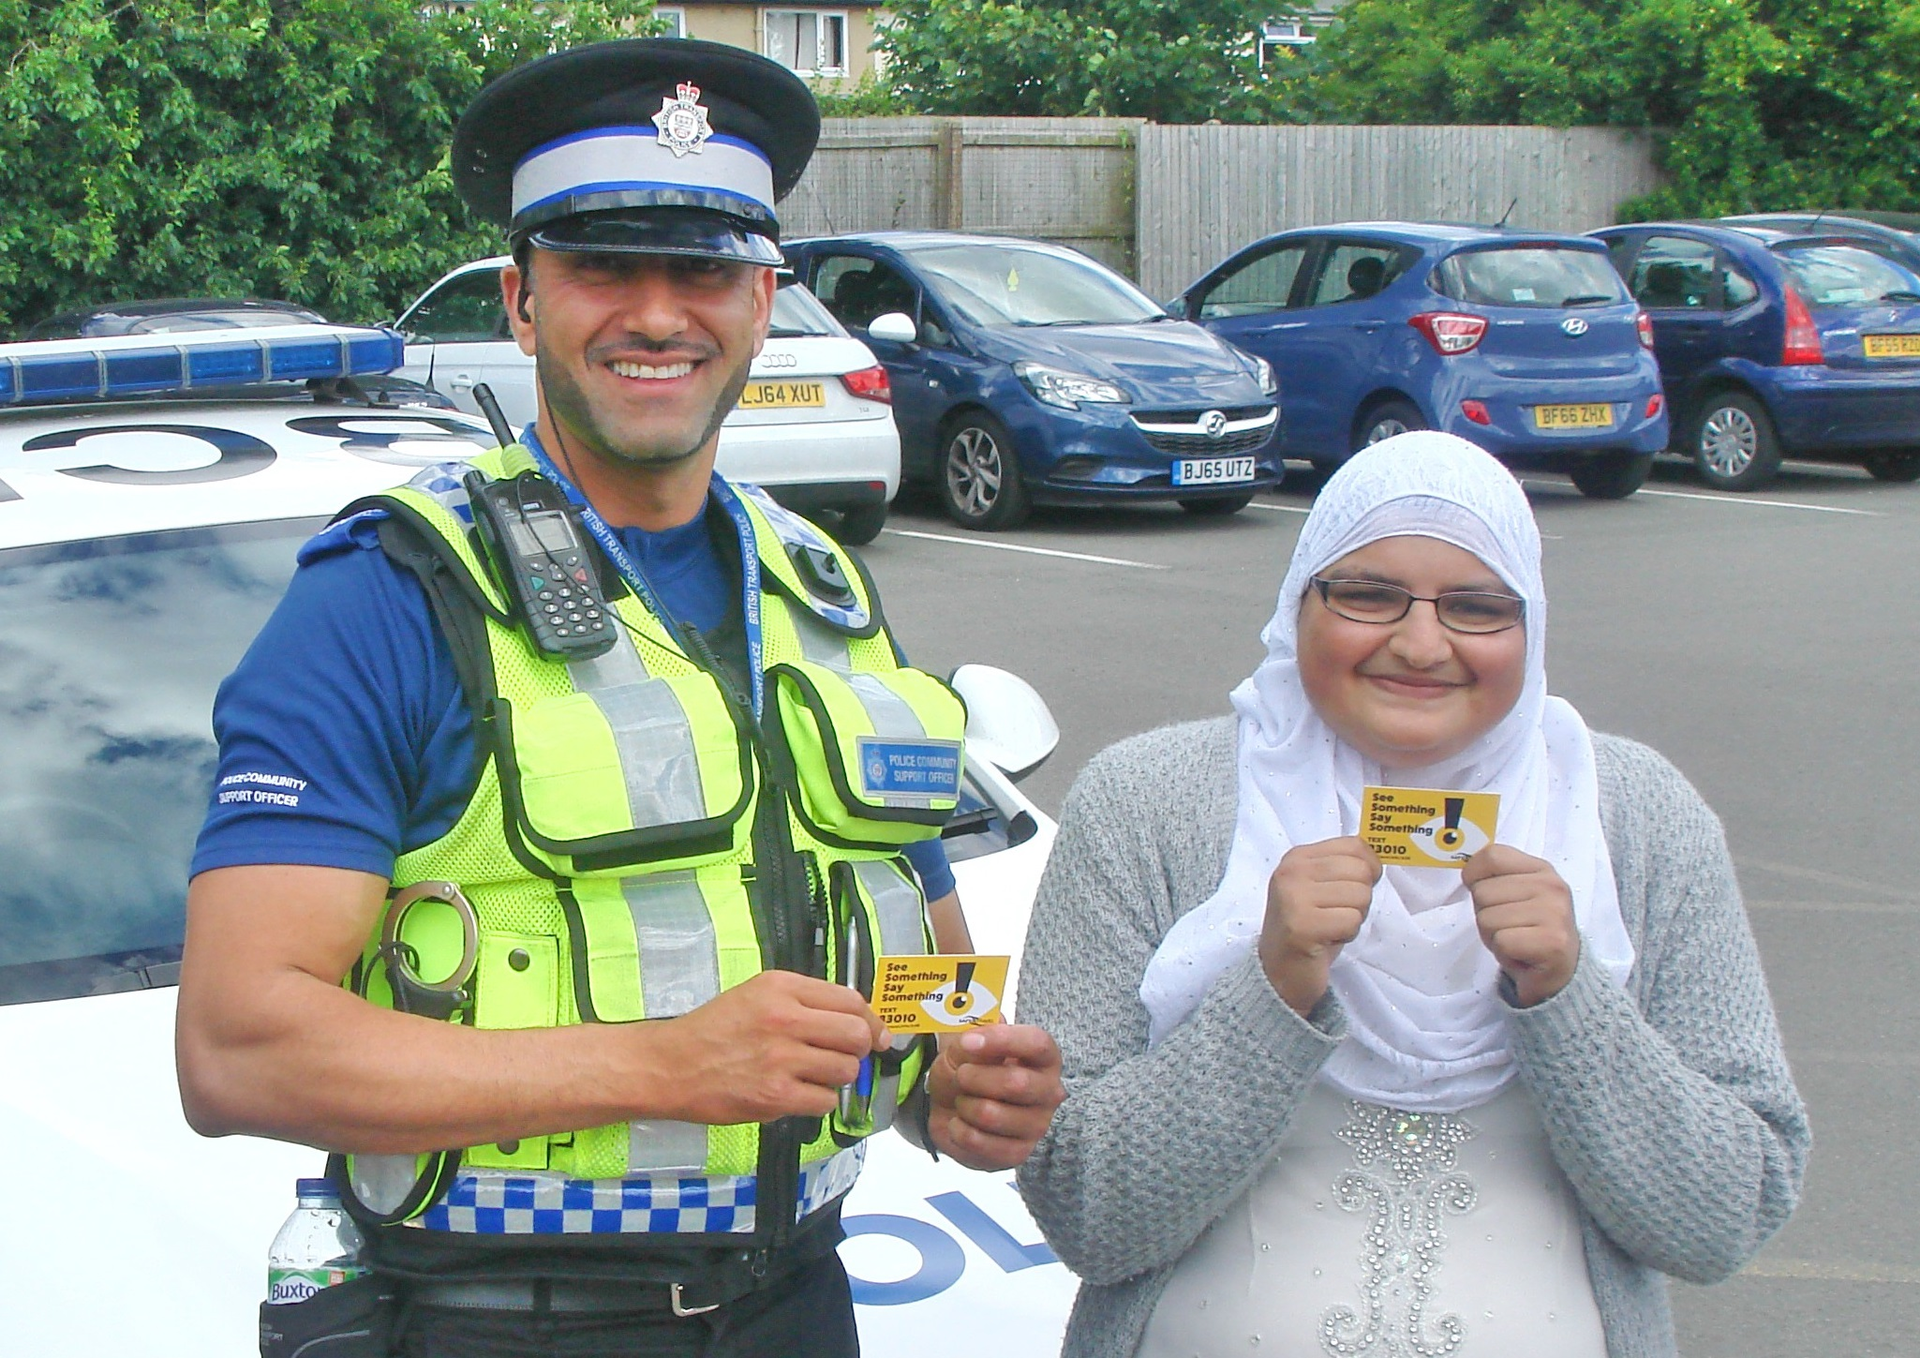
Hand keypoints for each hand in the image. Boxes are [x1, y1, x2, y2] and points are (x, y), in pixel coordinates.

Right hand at [646, 970, 888, 1124]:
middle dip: (860, 1049)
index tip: (877, 1034)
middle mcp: (785, 1018)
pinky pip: (825, 1101)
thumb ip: (803, 1002)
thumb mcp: (757, 995)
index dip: (871, 1020)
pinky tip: (797, 1093)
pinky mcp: (775, 1096)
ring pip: (845, 1070)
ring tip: (813, 1075)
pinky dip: (818, 1101)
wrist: (670, 1065)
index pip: (850, 1000)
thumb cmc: (714, 1030)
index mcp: (782, 987)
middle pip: (856, 1034)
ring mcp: (781, 1058)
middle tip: (846, 1057)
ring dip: (837, 1077)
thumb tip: (857, 1020)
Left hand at [927, 1024, 1064, 1170]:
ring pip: (992, 1114)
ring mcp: (1037, 1125)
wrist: (952, 1109)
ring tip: (963, 1101)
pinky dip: (959, 1130)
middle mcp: (1049, 1091)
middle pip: (1015, 1083)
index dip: (1001, 1040)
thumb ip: (973, 1039)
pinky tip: (960, 1123)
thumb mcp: (965, 1047)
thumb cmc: (967, 1070)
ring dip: (965, 1105)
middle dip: (975, 1077)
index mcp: (1043, 1057)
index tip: (968, 1042)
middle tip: (961, 1075)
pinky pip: (980, 1142)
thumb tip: (975, 1039)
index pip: (1037, 1043)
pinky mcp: (1018, 1153)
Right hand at [1257, 836, 1381, 1015]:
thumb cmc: (1308, 928)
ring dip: (1353, 918)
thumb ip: (1343, 867)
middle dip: (1360, 898)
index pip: (1355, 846)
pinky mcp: (1303, 925)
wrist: (1278, 972)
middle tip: (1336, 914)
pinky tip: (1327, 939)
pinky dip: (1347, 935)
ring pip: (1360, 896)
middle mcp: (1292, 872)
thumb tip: (1379, 856)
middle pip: (1361, 871)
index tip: (1353, 889)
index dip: (1369, 868)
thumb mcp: (1320, 887)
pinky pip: (1352, 921)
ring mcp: (1294, 897)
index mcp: (1298, 857)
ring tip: (1330, 927)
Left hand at [1462, 845, 1579, 1006]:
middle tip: (1508, 928)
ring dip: (1493, 935)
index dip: (1474, 875)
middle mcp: (1552, 886)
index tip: (1485, 894)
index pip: (1492, 855)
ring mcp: (1555, 913)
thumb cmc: (1527, 932)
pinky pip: (1501, 941)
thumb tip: (1466, 870)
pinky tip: (1521, 955)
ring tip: (1515, 941)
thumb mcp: (1513, 895)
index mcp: (1541, 869)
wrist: (1560, 974)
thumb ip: (1494, 877)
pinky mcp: (1552, 942)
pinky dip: (1503, 952)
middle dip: (1485, 914)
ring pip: (1487, 918)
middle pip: (1483, 891)